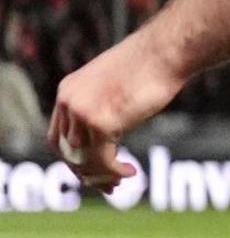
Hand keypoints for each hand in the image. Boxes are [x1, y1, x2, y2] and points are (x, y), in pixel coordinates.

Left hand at [47, 35, 183, 187]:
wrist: (163, 52)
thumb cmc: (150, 65)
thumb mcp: (114, 84)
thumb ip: (102, 104)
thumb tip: (109, 129)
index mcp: (68, 91)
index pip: (59, 135)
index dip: (73, 158)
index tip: (92, 169)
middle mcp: (69, 101)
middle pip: (66, 150)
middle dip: (86, 172)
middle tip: (107, 185)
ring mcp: (82, 112)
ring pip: (83, 158)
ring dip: (101, 176)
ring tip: (120, 182)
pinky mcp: (101, 122)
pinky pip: (102, 159)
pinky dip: (115, 171)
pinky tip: (131, 172)